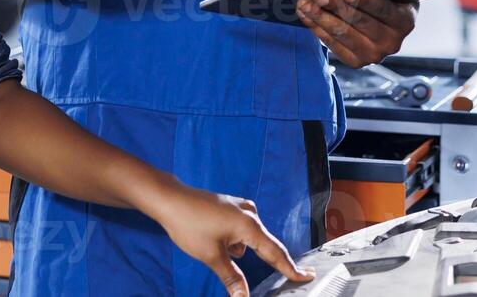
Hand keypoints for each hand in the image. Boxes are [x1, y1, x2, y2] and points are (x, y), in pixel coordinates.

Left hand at [149, 184, 313, 295]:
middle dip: (272, 262)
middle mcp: (249, 214)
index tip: (307, 276)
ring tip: (216, 250)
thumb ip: (232, 277)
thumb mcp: (211, 256)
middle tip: (292, 276)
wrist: (169, 199)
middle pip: (266, 244)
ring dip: (242, 250)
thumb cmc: (189, 224)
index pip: (275, 252)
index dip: (291, 268)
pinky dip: (235, 239)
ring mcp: (239, 207)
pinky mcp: (230, 206)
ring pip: (249, 238)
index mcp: (249, 225)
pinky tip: (215, 240)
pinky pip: (240, 229)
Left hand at [297, 0, 415, 66]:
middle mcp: (393, 42)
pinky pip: (333, 44)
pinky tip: (305, 14)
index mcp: (405, 19)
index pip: (384, 9)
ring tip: (305, 3)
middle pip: (360, 22)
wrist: (381, 16)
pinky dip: (316, 27)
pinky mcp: (357, 62)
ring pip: (343, 34)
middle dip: (336, 6)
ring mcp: (375, 55)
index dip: (365, 0)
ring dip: (320, 17)